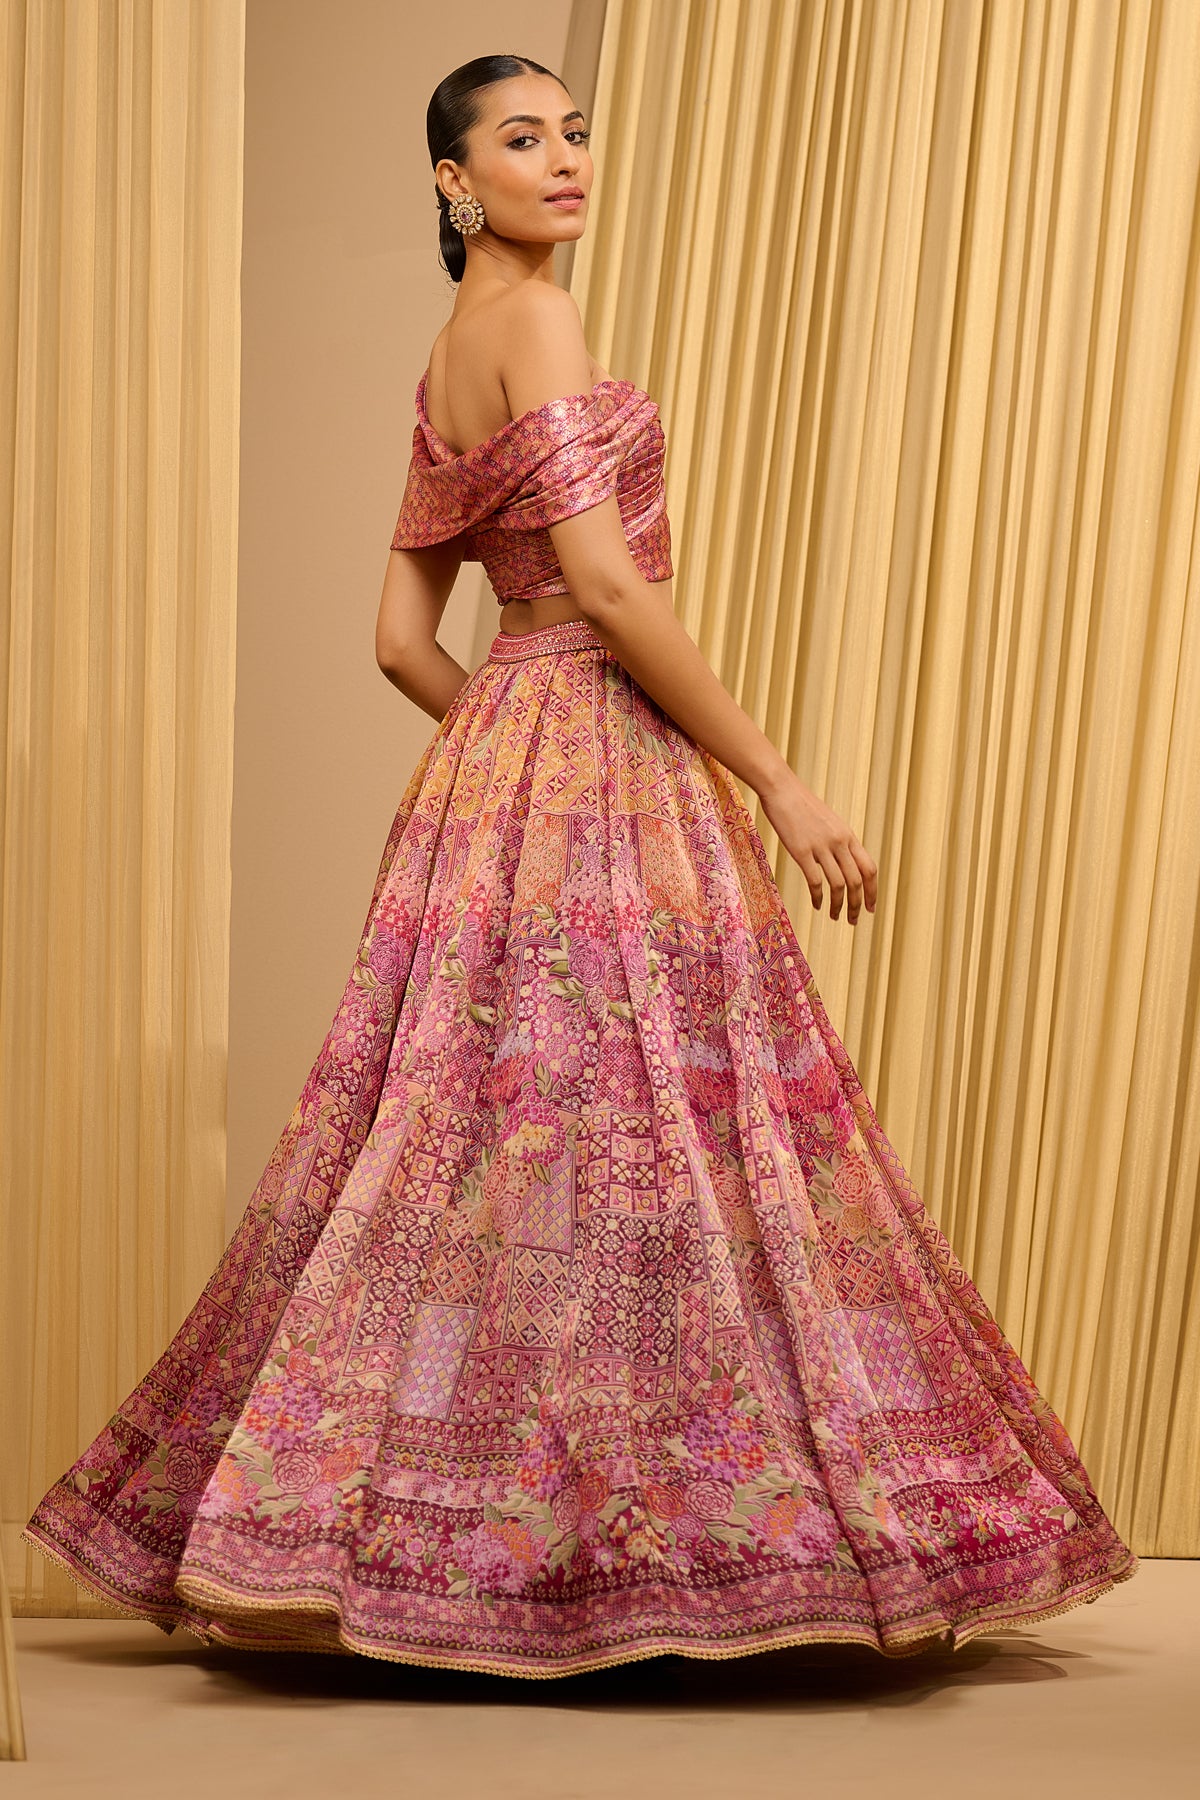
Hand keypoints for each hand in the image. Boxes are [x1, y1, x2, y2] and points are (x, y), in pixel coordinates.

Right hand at [758, 771, 877, 923]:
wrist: (782, 789)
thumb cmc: (802, 806)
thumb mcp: (828, 823)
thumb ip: (838, 842)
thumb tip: (842, 863)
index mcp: (848, 836)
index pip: (869, 868)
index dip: (873, 891)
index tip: (871, 907)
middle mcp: (839, 842)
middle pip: (857, 881)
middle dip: (858, 904)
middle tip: (854, 920)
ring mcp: (821, 846)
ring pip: (838, 885)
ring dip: (838, 905)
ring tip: (834, 916)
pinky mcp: (802, 851)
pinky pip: (816, 881)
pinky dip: (819, 897)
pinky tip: (817, 905)